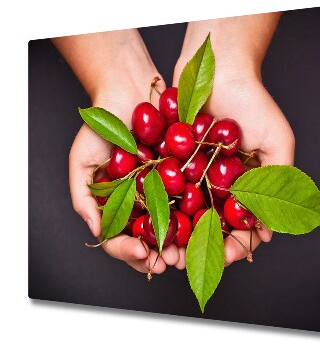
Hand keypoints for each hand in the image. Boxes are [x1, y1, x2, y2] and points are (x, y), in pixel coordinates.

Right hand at [53, 31, 179, 274]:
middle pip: (149, 238)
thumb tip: (97, 231)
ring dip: (181, 243)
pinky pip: (192, 198)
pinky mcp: (185, 175)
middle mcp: (143, 201)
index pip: (120, 238)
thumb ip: (83, 198)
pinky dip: (197, 214)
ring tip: (186, 252)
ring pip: (174, 225)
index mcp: (119, 204)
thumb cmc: (103, 124)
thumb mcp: (83, 160)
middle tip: (169, 261)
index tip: (141, 253)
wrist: (131, 90)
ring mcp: (165, 190)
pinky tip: (204, 225)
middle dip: (159, 254)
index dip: (128, 250)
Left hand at [172, 16, 294, 268]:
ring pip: (184, 211)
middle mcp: (218, 181)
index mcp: (245, 183)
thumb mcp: (278, 141)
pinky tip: (151, 221)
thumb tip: (269, 230)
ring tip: (166, 250)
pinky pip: (165, 187)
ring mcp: (194, 171)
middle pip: (209, 222)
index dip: (235, 243)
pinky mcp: (172, 159)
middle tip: (189, 261)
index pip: (240, 223)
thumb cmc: (253, 102)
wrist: (218, 67)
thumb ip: (280, 182)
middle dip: (200, 245)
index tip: (228, 257)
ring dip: (176, 232)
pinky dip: (159, 205)